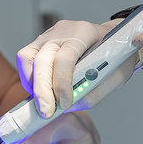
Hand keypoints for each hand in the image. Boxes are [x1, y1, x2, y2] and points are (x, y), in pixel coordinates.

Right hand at [17, 19, 142, 117]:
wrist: (114, 37)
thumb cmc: (116, 55)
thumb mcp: (116, 75)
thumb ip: (94, 91)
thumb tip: (69, 106)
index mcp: (84, 33)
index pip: (64, 59)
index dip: (61, 84)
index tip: (65, 104)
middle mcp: (61, 31)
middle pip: (41, 59)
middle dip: (41, 90)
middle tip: (46, 112)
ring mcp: (48, 35)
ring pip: (27, 58)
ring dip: (32, 84)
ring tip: (43, 103)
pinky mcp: (39, 42)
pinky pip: (26, 60)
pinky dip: (30, 80)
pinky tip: (42, 92)